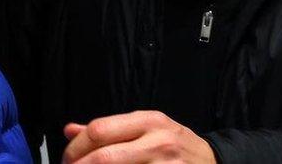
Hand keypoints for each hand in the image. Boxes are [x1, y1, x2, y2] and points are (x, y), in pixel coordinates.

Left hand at [62, 111, 215, 163]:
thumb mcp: (144, 127)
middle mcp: (158, 141)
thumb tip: (69, 130)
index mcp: (148, 121)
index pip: (99, 130)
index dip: (76, 147)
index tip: (68, 158)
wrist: (213, 161)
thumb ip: (108, 129)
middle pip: (104, 156)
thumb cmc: (173, 144)